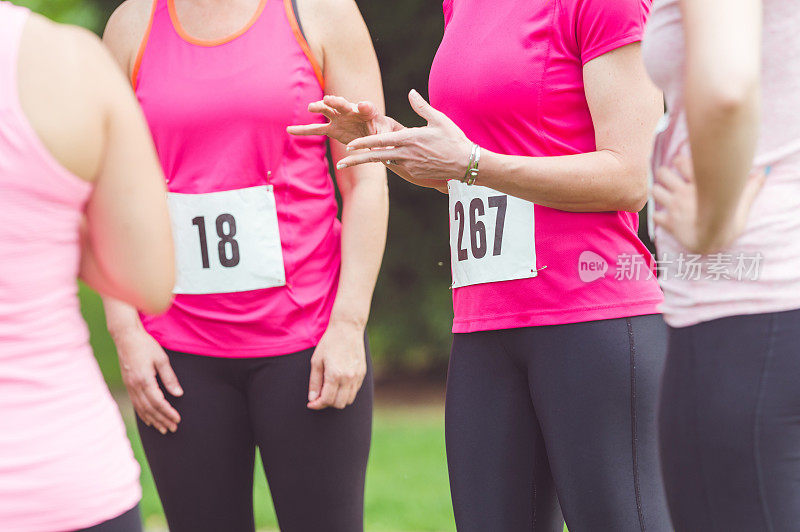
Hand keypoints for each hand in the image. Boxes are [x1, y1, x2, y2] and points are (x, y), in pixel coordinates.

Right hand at [113, 328, 182, 433]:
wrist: (126, 337)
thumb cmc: (145, 345)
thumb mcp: (162, 359)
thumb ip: (170, 377)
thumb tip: (178, 394)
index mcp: (144, 380)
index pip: (158, 402)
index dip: (168, 412)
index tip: (177, 419)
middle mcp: (135, 386)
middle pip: (150, 409)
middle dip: (162, 420)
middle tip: (172, 429)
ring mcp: (130, 386)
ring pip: (141, 409)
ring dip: (153, 420)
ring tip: (162, 429)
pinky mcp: (128, 384)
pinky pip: (135, 404)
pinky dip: (142, 414)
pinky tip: (148, 420)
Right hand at [287, 95, 402, 144]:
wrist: (375, 131)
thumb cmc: (383, 132)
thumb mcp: (386, 136)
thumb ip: (384, 139)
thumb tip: (387, 149)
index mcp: (368, 112)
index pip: (367, 107)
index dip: (365, 107)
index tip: (364, 106)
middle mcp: (352, 111)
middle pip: (343, 104)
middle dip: (336, 102)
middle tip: (329, 100)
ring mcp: (339, 118)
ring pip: (327, 111)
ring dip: (319, 108)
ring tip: (311, 108)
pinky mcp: (332, 128)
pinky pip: (316, 129)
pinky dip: (303, 130)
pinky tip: (290, 129)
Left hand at [307, 321, 366, 409]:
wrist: (347, 329)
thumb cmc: (329, 343)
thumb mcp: (316, 361)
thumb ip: (314, 382)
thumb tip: (312, 399)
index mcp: (335, 374)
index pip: (327, 400)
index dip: (317, 405)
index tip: (311, 404)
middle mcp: (348, 378)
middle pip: (339, 404)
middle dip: (327, 403)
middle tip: (319, 396)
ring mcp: (358, 376)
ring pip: (349, 400)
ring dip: (338, 399)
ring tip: (329, 390)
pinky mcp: (362, 373)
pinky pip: (355, 391)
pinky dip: (346, 393)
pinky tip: (338, 384)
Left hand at [336, 90, 472, 184]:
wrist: (466, 163)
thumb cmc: (453, 139)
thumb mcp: (438, 119)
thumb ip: (421, 106)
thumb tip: (411, 92)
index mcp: (409, 139)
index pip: (380, 142)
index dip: (363, 144)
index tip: (349, 146)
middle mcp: (406, 154)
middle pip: (376, 158)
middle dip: (356, 161)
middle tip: (340, 163)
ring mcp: (410, 167)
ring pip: (387, 162)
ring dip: (374, 160)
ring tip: (357, 160)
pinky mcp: (415, 174)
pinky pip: (400, 167)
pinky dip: (393, 163)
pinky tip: (390, 160)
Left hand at [652, 155, 766, 253]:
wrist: (714, 243)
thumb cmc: (729, 224)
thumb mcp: (740, 204)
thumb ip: (749, 188)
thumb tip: (762, 174)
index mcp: (699, 185)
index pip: (681, 161)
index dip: (679, 161)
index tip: (681, 164)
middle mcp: (683, 193)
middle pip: (662, 173)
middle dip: (663, 174)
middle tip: (668, 179)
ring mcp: (674, 207)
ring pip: (654, 189)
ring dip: (657, 191)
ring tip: (663, 194)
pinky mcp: (669, 222)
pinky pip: (655, 215)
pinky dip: (657, 215)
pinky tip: (664, 217)